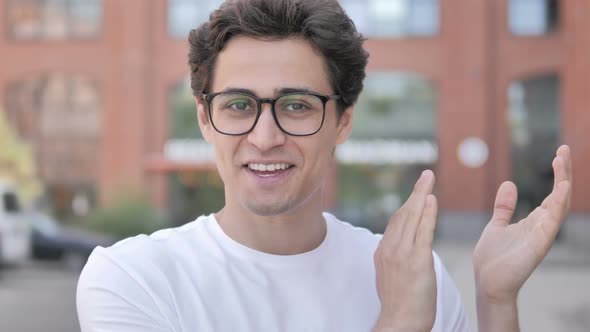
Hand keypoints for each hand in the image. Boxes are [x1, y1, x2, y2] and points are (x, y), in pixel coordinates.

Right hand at [373, 170, 437, 331]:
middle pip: (403, 214)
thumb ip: (395, 258)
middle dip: (415, 192)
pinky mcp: (416, 261)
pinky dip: (427, 213)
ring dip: (421, 195)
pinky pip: (423, 231)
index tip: (417, 193)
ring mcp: (402, 254)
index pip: (396, 222)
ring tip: (429, 180)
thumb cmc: (400, 305)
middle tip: (426, 176)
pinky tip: (432, 200)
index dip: (408, 204)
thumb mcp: (390, 277)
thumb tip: (401, 249)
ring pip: (412, 218)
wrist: (400, 322)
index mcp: (383, 252)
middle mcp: (390, 249)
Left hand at [473, 145, 571, 302]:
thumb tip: (510, 184)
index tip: (558, 153)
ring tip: (561, 161)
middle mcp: (542, 226)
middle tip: (563, 150)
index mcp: (534, 221)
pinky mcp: (538, 245)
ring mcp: (542, 236)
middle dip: (564, 173)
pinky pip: (552, 223)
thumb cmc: (493, 258)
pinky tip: (560, 189)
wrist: (487, 282)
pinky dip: (557, 206)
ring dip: (562, 183)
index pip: (554, 193)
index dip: (558, 174)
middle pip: (561, 195)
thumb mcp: (497, 224)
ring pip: (560, 206)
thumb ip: (504, 207)